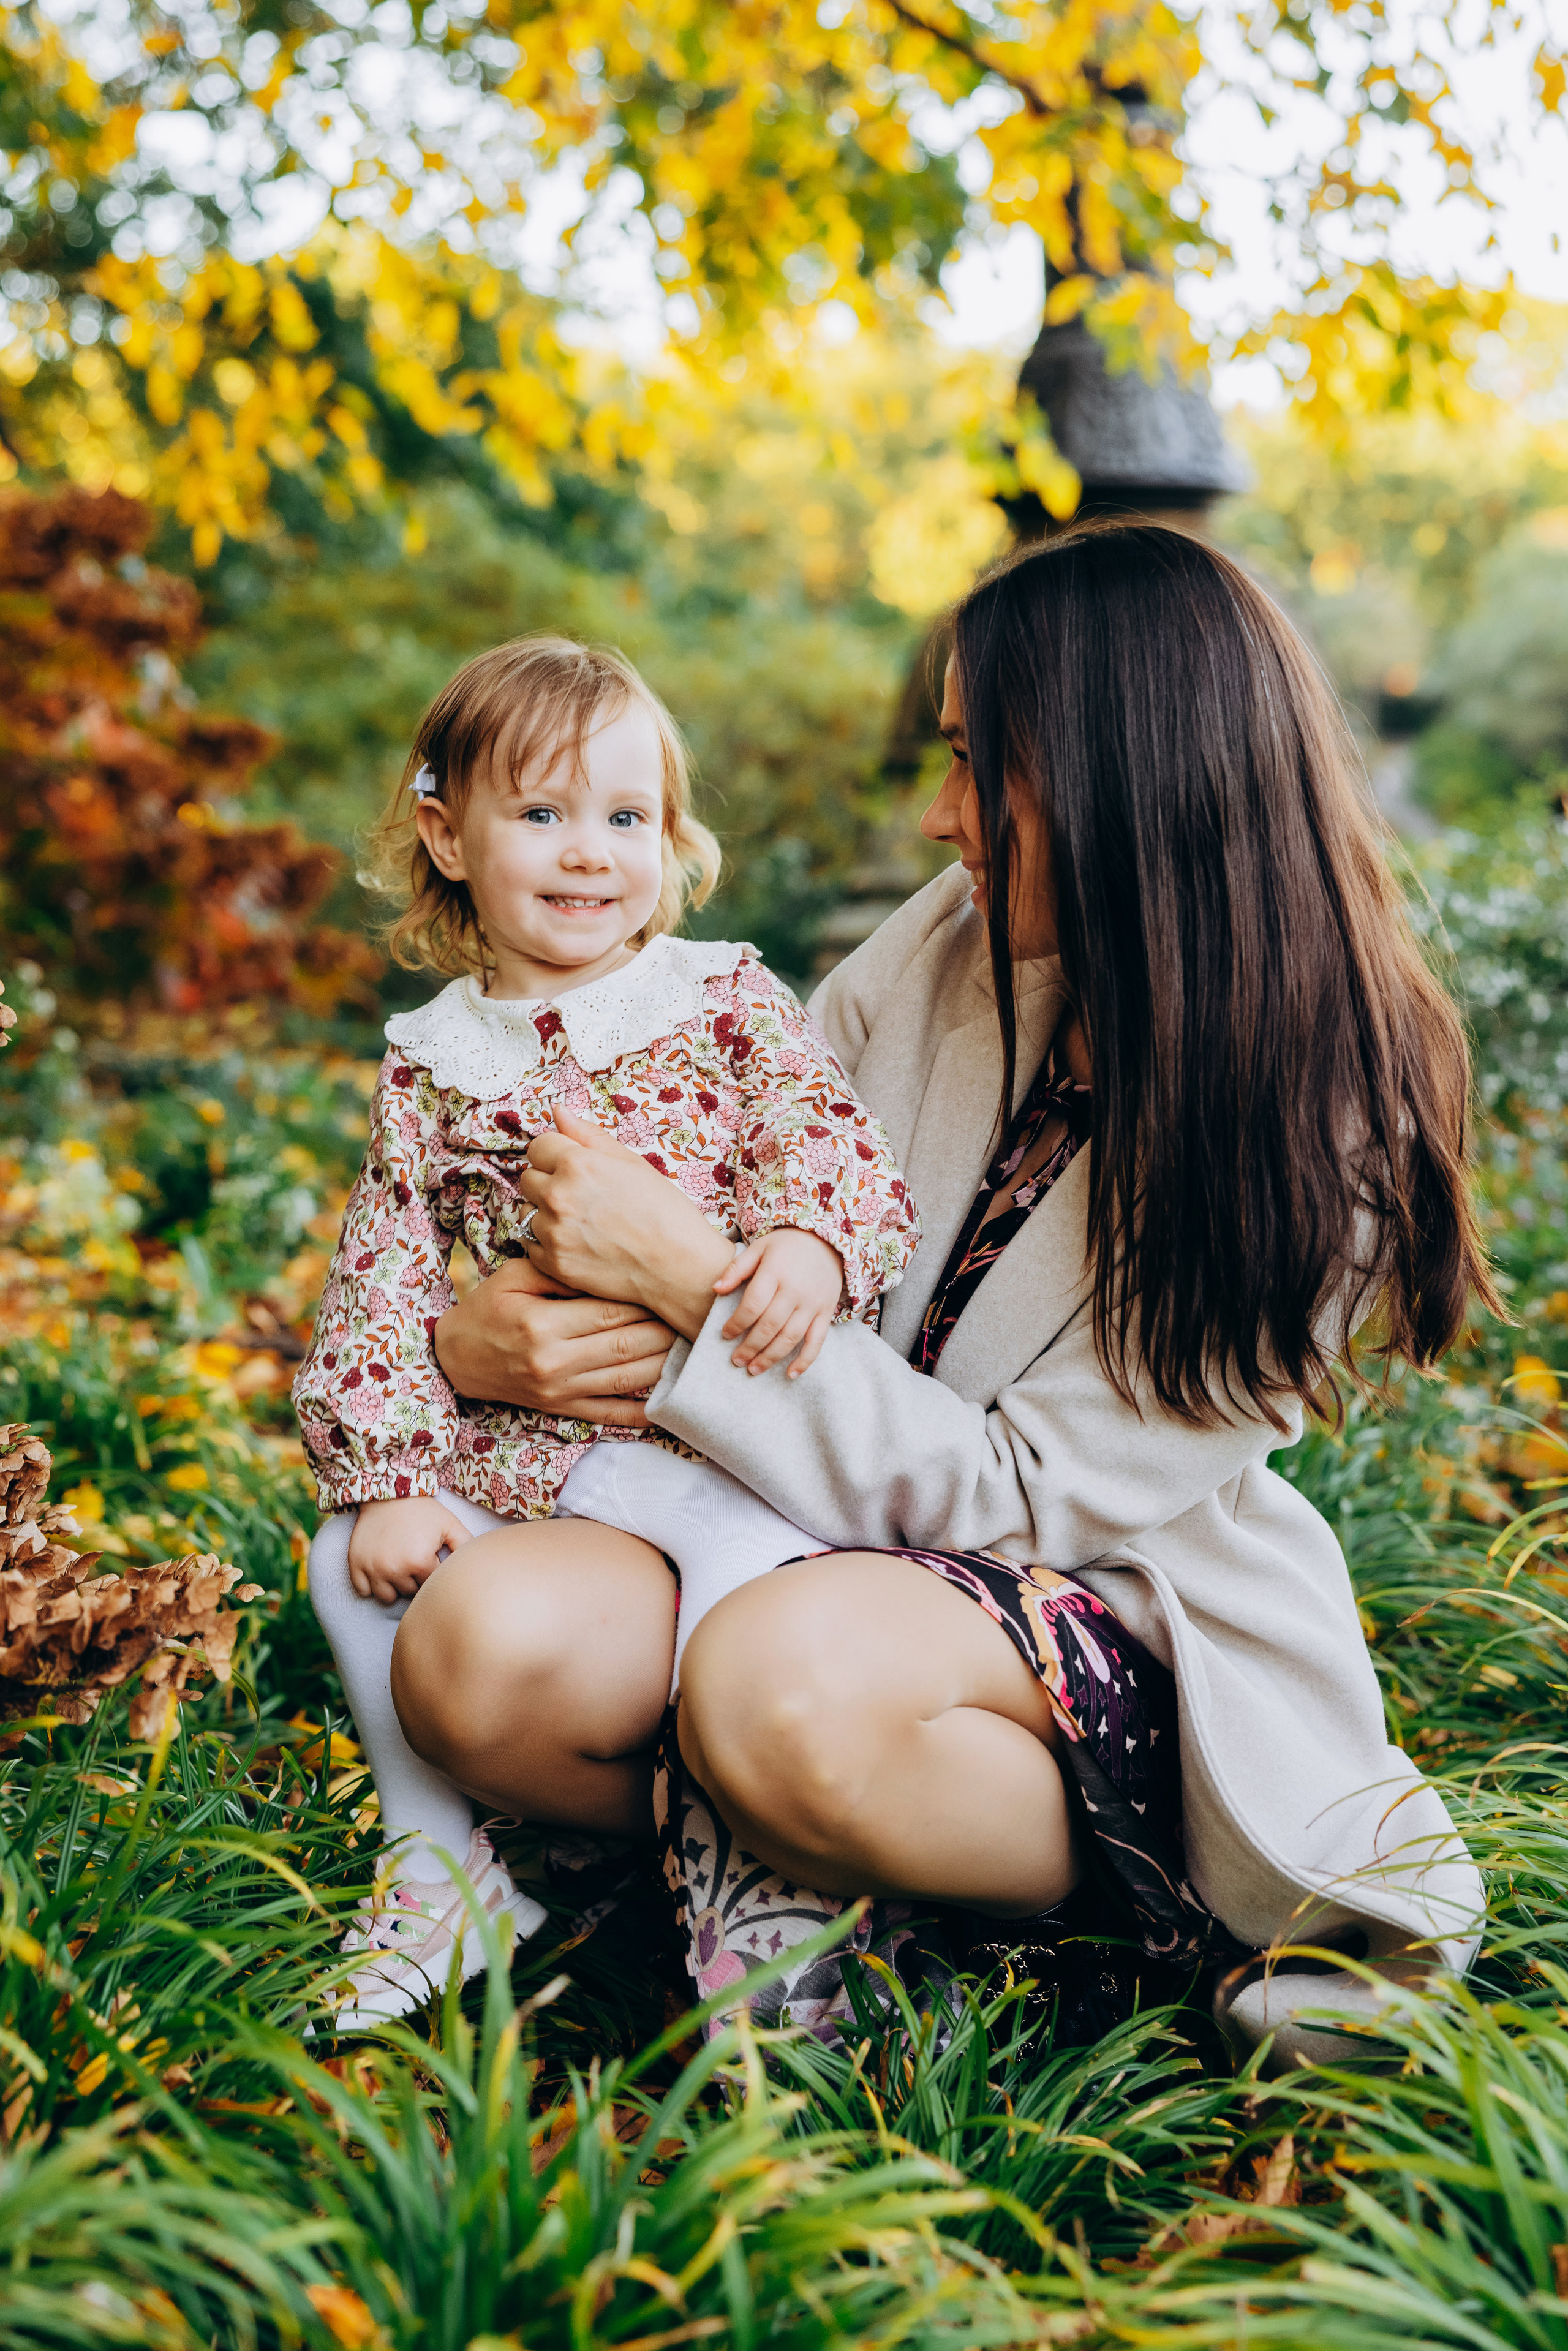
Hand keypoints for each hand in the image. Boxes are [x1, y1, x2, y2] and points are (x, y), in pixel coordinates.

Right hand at [348, 1496, 472, 1603]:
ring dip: (394, 1585)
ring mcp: (372, 1568)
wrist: (386, 1491)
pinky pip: (363, 1591)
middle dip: (414, 1579)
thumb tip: (476, 1569)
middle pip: (410, 1592)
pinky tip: (380, 1567)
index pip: (431, 1585)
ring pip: (387, 1597)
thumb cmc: (422, 1510)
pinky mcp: (355, 1565)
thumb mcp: (449, 1524)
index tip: (430, 1556)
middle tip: (413, 1556)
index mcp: (420, 1561)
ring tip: (398, 1564)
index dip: (432, 1570)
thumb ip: (465, 1546)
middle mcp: (394, 1569)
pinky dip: (371, 1584)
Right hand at [434, 1252, 675, 1423]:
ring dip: (666, 1366)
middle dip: (667, 1331)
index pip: (611, 1312)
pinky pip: (610, 1414)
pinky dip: (642, 1412)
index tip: (671, 1288)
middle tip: (696, 1317)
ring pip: (627, 1379)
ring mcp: (561, 1390)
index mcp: (544, 1325)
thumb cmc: (488, 1310)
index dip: (646, 1302)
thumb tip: (605, 1268)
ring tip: (694, 1349)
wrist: (455, 1359)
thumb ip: (560, 1273)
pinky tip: (671, 1404)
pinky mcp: (563, 1408)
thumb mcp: (515, 1278)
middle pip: (627, 1345)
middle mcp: (555, 1361)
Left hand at [521, 1106, 733, 1339]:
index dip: (556, 1155)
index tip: (574, 1168)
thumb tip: (557, 1110)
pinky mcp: (553, 1263)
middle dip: (550, 1183)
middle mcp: (559, 1196)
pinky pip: (531, 1244)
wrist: (680, 1266)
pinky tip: (578, 1245)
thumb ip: (588, 1134)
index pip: (538, 1147)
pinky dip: (548, 1244)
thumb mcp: (631, 1163)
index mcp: (577, 1164)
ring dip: (547, 1215)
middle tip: (583, 1198)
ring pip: (528, 1213)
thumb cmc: (664, 1211)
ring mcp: (553, 1232)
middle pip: (529, 1179)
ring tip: (583, 1224)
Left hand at [713, 1226, 844, 1376]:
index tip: (725, 1334)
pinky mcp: (826, 1313)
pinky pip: (817, 1341)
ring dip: (770, 1357)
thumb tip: (715, 1289)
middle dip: (750, 1347)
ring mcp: (812, 1304)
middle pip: (769, 1326)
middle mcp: (795, 1291)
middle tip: (736, 1360)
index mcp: (775, 1273)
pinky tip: (790, 1374)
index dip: (737, 1323)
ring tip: (754, 1369)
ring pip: (790, 1338)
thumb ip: (737, 1269)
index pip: (753, 1305)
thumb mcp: (760, 1247)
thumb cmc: (788, 1245)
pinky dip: (805, 1360)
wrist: (828, 1241)